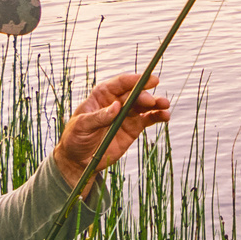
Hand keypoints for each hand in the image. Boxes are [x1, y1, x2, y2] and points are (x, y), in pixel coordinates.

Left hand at [49, 70, 171, 190]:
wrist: (79, 159)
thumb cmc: (75, 138)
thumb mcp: (81, 126)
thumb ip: (99, 117)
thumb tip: (116, 106)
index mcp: (102, 95)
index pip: (120, 83)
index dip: (134, 80)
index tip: (149, 79)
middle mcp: (116, 101)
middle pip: (134, 94)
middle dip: (145, 96)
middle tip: (153, 102)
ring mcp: (126, 114)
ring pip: (144, 105)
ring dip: (156, 104)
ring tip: (165, 106)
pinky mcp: (133, 127)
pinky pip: (148, 118)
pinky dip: (157, 116)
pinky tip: (165, 116)